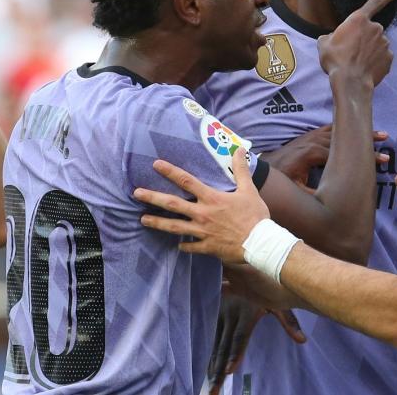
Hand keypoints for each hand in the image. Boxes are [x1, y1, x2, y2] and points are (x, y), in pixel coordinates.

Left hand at [135, 149, 267, 263]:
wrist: (260, 243)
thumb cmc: (255, 216)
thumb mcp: (249, 189)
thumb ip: (241, 169)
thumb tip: (239, 149)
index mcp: (211, 198)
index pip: (187, 181)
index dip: (170, 171)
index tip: (156, 165)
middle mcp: (202, 214)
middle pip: (172, 204)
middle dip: (153, 198)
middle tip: (137, 193)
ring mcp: (202, 232)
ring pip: (174, 227)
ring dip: (157, 223)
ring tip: (143, 220)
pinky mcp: (207, 247)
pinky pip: (190, 247)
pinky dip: (183, 246)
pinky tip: (177, 245)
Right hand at [206, 293, 304, 394]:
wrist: (238, 262)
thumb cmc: (264, 283)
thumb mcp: (277, 300)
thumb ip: (288, 321)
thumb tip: (302, 340)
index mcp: (247, 311)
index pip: (240, 337)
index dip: (234, 354)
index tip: (229, 371)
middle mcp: (230, 313)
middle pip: (224, 346)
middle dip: (218, 370)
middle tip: (214, 391)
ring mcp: (219, 312)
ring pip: (214, 343)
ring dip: (210, 365)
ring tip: (209, 385)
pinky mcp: (212, 312)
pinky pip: (209, 336)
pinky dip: (207, 354)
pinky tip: (205, 369)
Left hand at [262, 125, 389, 187]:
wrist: (260, 168)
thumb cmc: (278, 181)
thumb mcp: (294, 191)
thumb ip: (313, 194)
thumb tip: (332, 199)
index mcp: (309, 154)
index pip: (340, 154)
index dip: (361, 158)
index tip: (380, 162)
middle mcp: (310, 142)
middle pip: (343, 140)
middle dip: (365, 144)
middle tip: (386, 150)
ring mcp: (310, 138)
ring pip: (339, 132)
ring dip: (359, 133)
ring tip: (382, 135)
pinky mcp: (309, 138)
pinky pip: (330, 130)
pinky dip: (346, 129)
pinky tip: (360, 130)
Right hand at [317, 0, 396, 84]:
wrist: (350, 82)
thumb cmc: (335, 60)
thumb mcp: (324, 44)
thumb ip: (331, 36)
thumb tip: (332, 38)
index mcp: (358, 20)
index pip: (375, 2)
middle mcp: (375, 28)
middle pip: (370, 30)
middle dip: (363, 38)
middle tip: (351, 51)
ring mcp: (384, 43)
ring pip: (377, 44)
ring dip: (369, 50)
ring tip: (356, 62)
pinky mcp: (389, 58)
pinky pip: (382, 57)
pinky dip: (375, 61)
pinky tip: (365, 69)